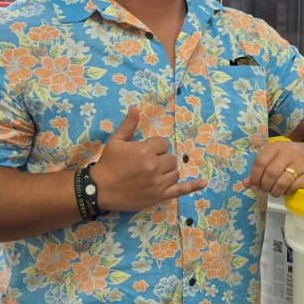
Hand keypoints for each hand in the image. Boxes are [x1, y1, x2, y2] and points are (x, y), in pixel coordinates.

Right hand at [91, 107, 206, 211]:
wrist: (99, 189)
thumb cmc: (107, 164)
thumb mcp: (116, 141)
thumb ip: (128, 125)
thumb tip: (135, 107)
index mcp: (145, 151)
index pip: (163, 143)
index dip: (155, 146)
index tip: (145, 151)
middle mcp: (154, 166)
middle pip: (171, 158)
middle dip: (161, 158)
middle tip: (147, 164)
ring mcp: (158, 183)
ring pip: (175, 172)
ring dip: (168, 170)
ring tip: (155, 173)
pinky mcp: (160, 196)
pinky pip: (181, 190)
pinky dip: (192, 186)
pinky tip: (203, 183)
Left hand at [247, 138, 303, 196]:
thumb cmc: (293, 158)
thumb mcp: (276, 158)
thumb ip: (260, 170)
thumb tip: (246, 184)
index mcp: (277, 147)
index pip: (260, 162)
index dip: (255, 176)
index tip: (255, 185)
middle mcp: (288, 153)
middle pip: (270, 173)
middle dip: (265, 186)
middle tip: (266, 190)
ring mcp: (300, 164)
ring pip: (281, 182)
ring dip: (275, 191)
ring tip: (275, 192)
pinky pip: (292, 187)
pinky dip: (287, 192)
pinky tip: (287, 190)